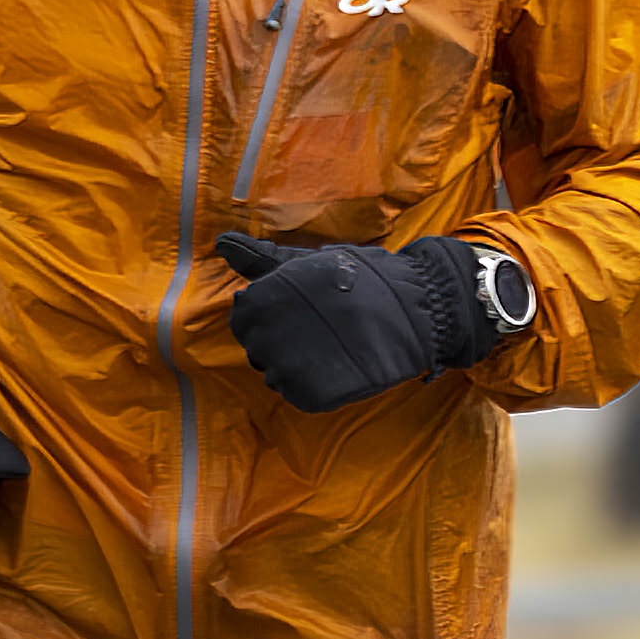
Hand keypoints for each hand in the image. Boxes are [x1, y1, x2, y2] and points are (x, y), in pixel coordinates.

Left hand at [215, 230, 504, 410]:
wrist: (418, 305)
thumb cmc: (361, 279)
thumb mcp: (308, 262)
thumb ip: (262, 259)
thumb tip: (221, 242)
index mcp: (264, 298)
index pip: (244, 320)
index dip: (272, 316)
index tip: (304, 308)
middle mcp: (270, 334)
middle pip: (257, 350)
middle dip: (284, 341)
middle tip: (324, 327)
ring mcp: (291, 368)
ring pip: (276, 376)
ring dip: (300, 366)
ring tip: (336, 345)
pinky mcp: (314, 394)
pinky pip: (299, 396)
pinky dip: (316, 386)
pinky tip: (341, 367)